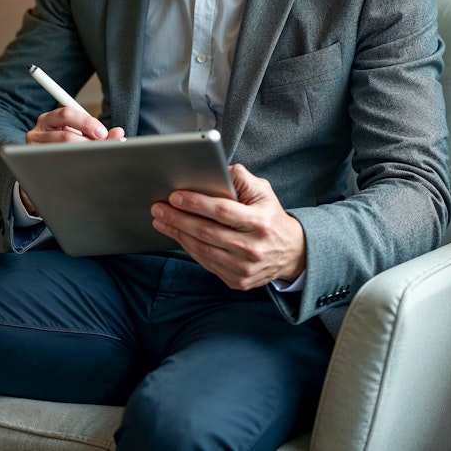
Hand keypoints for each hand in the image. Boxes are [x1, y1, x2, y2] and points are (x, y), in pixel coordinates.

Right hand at [20, 108, 124, 214]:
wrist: (41, 168)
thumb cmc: (64, 146)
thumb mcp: (79, 134)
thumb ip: (98, 133)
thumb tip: (119, 133)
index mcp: (50, 118)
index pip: (68, 113)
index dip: (87, 123)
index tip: (103, 134)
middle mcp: (38, 131)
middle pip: (65, 135)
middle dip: (87, 144)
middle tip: (100, 150)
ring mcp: (32, 149)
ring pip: (60, 151)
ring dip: (80, 156)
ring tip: (91, 160)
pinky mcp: (31, 165)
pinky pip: (52, 166)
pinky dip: (70, 168)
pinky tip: (79, 170)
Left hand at [151, 163, 305, 290]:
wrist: (292, 252)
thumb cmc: (271, 216)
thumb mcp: (264, 192)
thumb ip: (242, 178)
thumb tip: (219, 169)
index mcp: (260, 222)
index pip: (222, 211)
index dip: (196, 203)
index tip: (175, 196)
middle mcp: (252, 248)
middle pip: (207, 232)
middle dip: (178, 218)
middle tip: (158, 207)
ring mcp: (244, 268)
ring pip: (203, 250)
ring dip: (177, 234)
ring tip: (161, 220)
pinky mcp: (238, 281)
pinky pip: (206, 263)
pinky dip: (189, 248)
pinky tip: (178, 235)